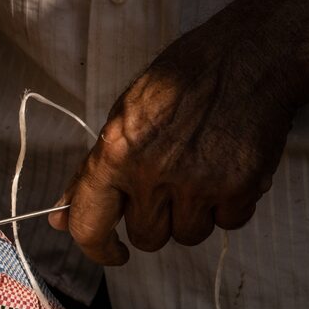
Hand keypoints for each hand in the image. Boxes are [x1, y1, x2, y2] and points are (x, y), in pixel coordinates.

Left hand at [50, 0, 308, 264]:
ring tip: (202, 174)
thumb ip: (90, 174)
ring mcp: (198, 183)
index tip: (112, 253)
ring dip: (194, 216)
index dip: (98, 249)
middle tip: (171, 189)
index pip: (89, 225)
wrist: (249, 55)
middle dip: (157, 222)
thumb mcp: (122, 118)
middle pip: (147, 237)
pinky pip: (229, 222)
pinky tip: (229, 170)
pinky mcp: (239, 186)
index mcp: (114, 154)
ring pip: (188, 235)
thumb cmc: (180, 82)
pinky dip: (230, 205)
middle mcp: (152, 174)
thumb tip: (59, 221)